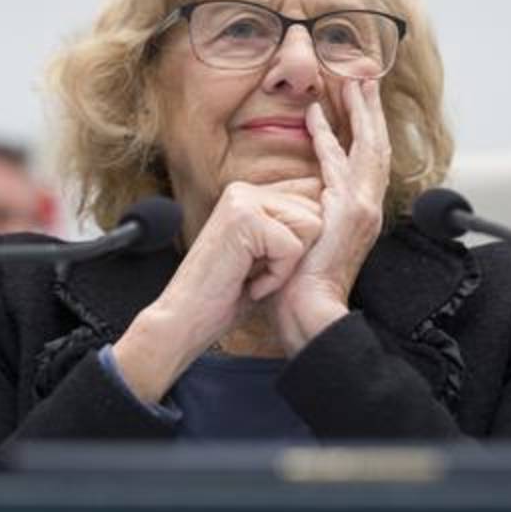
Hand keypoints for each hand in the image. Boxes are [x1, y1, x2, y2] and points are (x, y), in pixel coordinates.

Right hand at [112, 178, 321, 401]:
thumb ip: (288, 230)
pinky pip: (293, 247)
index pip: (311, 202)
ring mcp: (242, 201)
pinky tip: (250, 284)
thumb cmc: (225, 297)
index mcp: (249, 194)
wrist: (184, 321)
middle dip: (296, 254)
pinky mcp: (244, 219)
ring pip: (310, 226)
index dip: (300, 247)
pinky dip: (277, 276)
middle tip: (257, 274)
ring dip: (287, 265)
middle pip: (315, 213)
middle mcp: (244, 190)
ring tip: (253, 277)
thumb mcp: (263, 256)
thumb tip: (326, 214)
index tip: (264, 267)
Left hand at [271, 78, 390, 354]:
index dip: (364, 125)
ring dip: (359, 110)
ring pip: (368, 145)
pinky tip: (315, 113)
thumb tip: (307, 195)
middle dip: (370, 107)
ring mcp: (363, 207)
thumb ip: (316, 211)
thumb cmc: (303, 283)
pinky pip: (340, 161)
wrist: (311, 310)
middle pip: (376, 143)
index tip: (356, 98)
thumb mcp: (314, 236)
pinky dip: (328, 135)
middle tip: (363, 73)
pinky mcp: (350, 210)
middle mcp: (369, 205)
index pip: (368, 157)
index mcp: (362, 211)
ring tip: (351, 78)